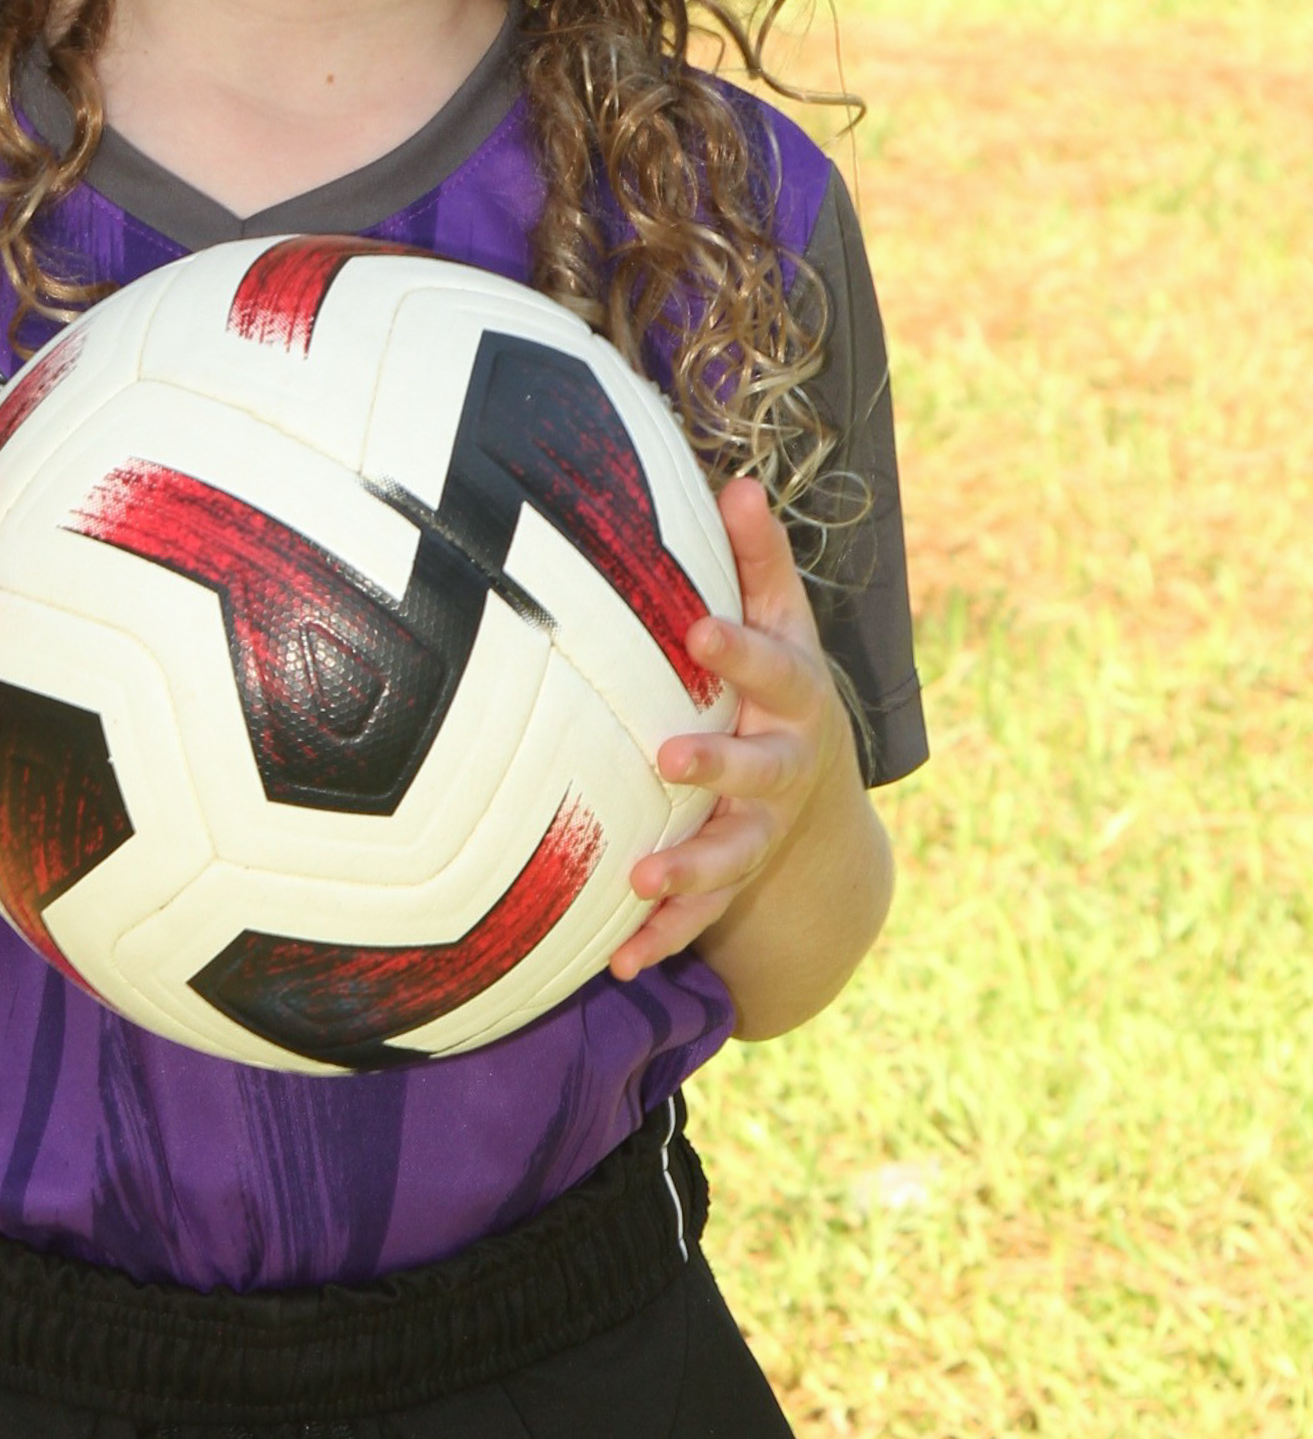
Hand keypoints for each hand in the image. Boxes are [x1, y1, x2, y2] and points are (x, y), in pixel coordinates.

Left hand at [608, 476, 852, 982]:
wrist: (819, 798)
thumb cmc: (777, 686)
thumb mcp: (782, 619)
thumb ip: (758, 559)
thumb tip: (737, 481)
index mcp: (794, 699)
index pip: (772, 668)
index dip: (740, 650)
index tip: (696, 631)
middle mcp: (784, 769)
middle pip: (758, 771)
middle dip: (717, 767)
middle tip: (667, 759)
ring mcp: (763, 833)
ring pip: (732, 856)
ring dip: (690, 870)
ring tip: (640, 877)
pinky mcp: (734, 883)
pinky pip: (700, 918)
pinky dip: (662, 938)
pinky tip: (619, 957)